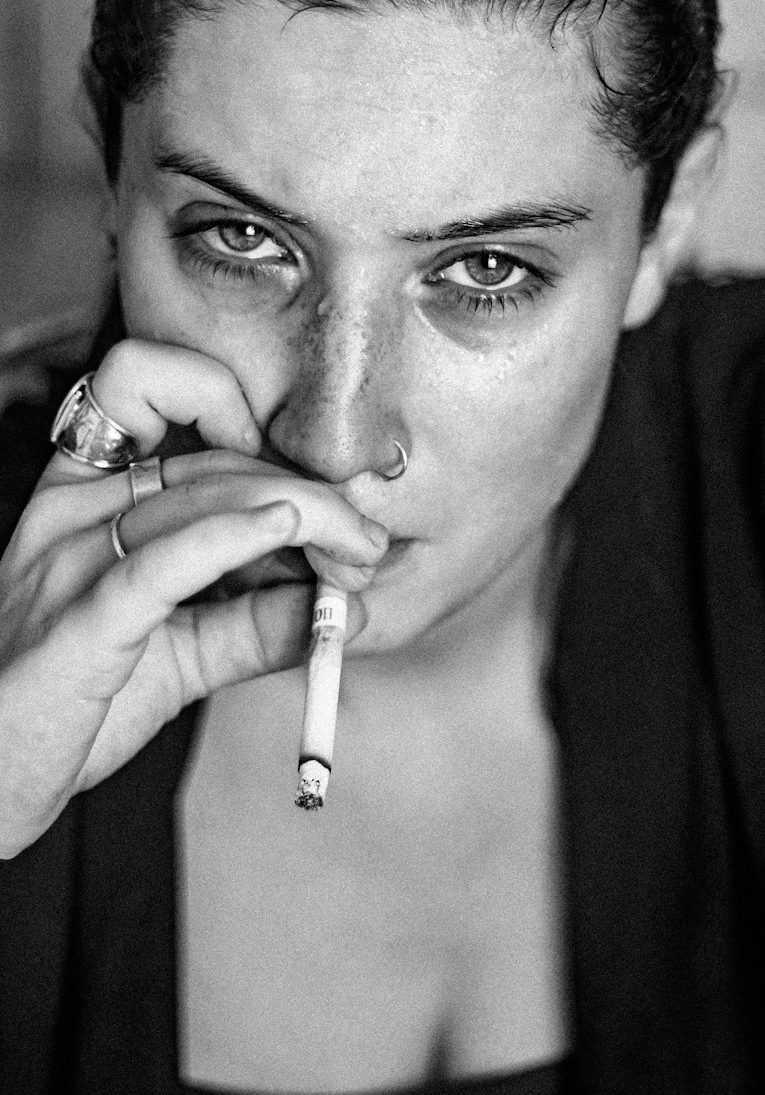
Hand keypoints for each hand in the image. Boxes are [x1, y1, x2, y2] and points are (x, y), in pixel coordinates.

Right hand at [0, 339, 386, 857]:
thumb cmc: (71, 707)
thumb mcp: (179, 655)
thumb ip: (255, 626)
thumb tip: (348, 608)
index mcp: (84, 497)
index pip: (146, 387)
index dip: (229, 402)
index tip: (293, 466)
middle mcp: (72, 513)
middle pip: (209, 460)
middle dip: (307, 489)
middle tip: (366, 539)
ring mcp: (69, 562)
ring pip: (200, 495)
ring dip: (303, 513)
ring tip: (356, 553)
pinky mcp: (78, 623)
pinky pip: (163, 561)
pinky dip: (234, 535)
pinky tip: (285, 529)